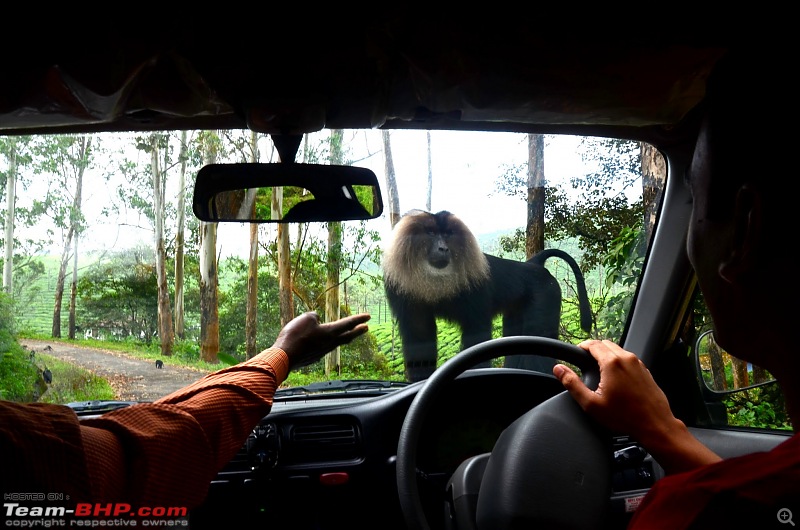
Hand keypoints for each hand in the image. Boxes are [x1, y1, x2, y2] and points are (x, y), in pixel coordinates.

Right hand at [273, 312, 370, 369]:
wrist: (284, 357)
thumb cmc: (295, 336)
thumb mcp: (305, 319)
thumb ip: (313, 317)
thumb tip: (316, 320)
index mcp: (330, 332)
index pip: (347, 323)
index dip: (358, 319)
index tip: (368, 316)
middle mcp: (329, 343)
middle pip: (347, 336)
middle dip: (357, 331)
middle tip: (366, 328)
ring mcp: (322, 352)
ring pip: (336, 343)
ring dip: (343, 338)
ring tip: (347, 334)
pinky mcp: (313, 358)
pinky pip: (323, 348)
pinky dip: (327, 343)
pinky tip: (322, 343)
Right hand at [552, 339, 675, 442]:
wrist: (655, 425)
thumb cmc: (624, 417)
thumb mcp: (591, 403)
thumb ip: (572, 384)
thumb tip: (559, 369)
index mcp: (612, 363)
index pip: (593, 344)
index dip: (582, 346)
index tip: (577, 353)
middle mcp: (627, 359)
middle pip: (606, 344)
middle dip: (594, 349)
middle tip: (585, 361)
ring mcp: (638, 364)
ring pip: (618, 350)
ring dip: (607, 355)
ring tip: (599, 370)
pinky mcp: (646, 371)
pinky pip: (629, 359)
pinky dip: (619, 362)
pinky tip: (616, 378)